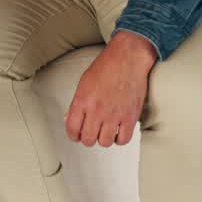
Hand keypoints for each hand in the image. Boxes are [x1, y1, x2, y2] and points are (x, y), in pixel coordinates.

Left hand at [64, 31, 157, 147]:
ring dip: (104, 138)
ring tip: (105, 131)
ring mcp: (114, 115)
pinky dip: (119, 139)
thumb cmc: (106, 67)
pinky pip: (123, 139)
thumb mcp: (83, 83)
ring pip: (105, 142)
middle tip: (91, 132)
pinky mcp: (130, 117)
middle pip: (88, 139)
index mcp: (82, 101)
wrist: (127, 58)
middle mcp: (97, 110)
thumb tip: (70, 119)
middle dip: (87, 138)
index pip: (72, 129)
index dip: (73, 135)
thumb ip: (76, 103)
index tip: (76, 135)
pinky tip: (118, 131)